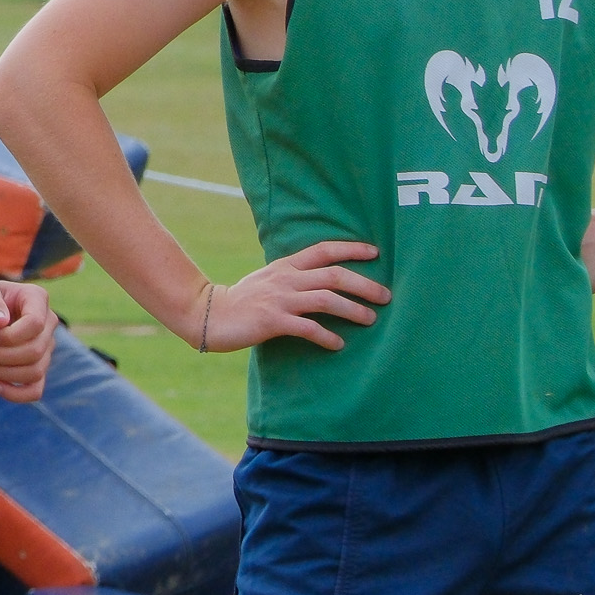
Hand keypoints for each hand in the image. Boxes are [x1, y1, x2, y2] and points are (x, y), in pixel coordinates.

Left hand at [0, 279, 56, 402]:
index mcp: (37, 299)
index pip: (35, 325)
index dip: (9, 337)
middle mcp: (48, 323)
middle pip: (35, 352)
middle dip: (1, 355)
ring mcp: (45, 347)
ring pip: (34, 373)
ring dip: (2, 372)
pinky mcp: (36, 366)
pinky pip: (35, 390)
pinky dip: (14, 394)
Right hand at [200, 241, 389, 352]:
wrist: (209, 314)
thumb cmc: (242, 299)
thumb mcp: (268, 279)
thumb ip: (293, 277)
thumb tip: (322, 281)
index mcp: (286, 266)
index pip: (323, 250)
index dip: (351, 249)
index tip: (375, 253)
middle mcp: (286, 279)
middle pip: (334, 275)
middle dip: (364, 285)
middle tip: (386, 296)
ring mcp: (280, 299)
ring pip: (326, 299)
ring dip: (353, 310)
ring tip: (370, 319)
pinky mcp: (273, 321)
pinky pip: (308, 328)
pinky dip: (327, 336)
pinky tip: (338, 344)